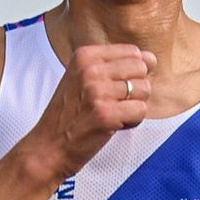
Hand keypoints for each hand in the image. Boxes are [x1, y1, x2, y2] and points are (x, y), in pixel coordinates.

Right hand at [35, 39, 156, 174]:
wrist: (48, 147)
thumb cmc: (69, 115)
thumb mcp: (81, 78)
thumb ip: (113, 65)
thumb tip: (151, 58)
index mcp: (85, 55)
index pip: (132, 52)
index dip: (132, 73)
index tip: (113, 88)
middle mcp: (90, 70)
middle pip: (141, 69)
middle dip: (136, 89)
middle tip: (116, 103)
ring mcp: (97, 92)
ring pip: (144, 90)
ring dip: (134, 106)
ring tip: (114, 114)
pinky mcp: (106, 115)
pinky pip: (141, 110)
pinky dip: (133, 121)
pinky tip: (114, 125)